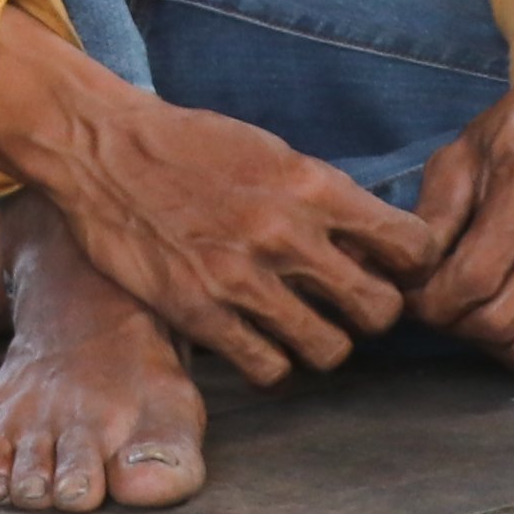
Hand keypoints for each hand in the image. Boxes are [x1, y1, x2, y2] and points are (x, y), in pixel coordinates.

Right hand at [0, 25, 432, 380]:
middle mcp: (285, 235)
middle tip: (350, 306)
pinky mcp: (201, 314)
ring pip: (331, 351)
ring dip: (324, 343)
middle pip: (380, 310)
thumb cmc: (189, 143)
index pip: (411, 245)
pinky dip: (273, 364)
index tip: (393, 267)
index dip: (412, 264)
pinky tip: (260, 342)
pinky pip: (270, 370)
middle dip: (373, 313)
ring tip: (303, 326)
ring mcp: (242, 280)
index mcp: (311, 186)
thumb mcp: (270, 150)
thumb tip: (375, 239)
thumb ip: (323, 196)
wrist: (102, 148)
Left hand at [406, 38, 513, 375]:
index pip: (473, 282)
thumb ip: (432, 217)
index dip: (431, 304)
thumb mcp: (460, 154)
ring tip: (476, 315)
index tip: (415, 296)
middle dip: (456, 327)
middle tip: (440, 307)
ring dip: (494, 346)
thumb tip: (406, 280)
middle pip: (504, 324)